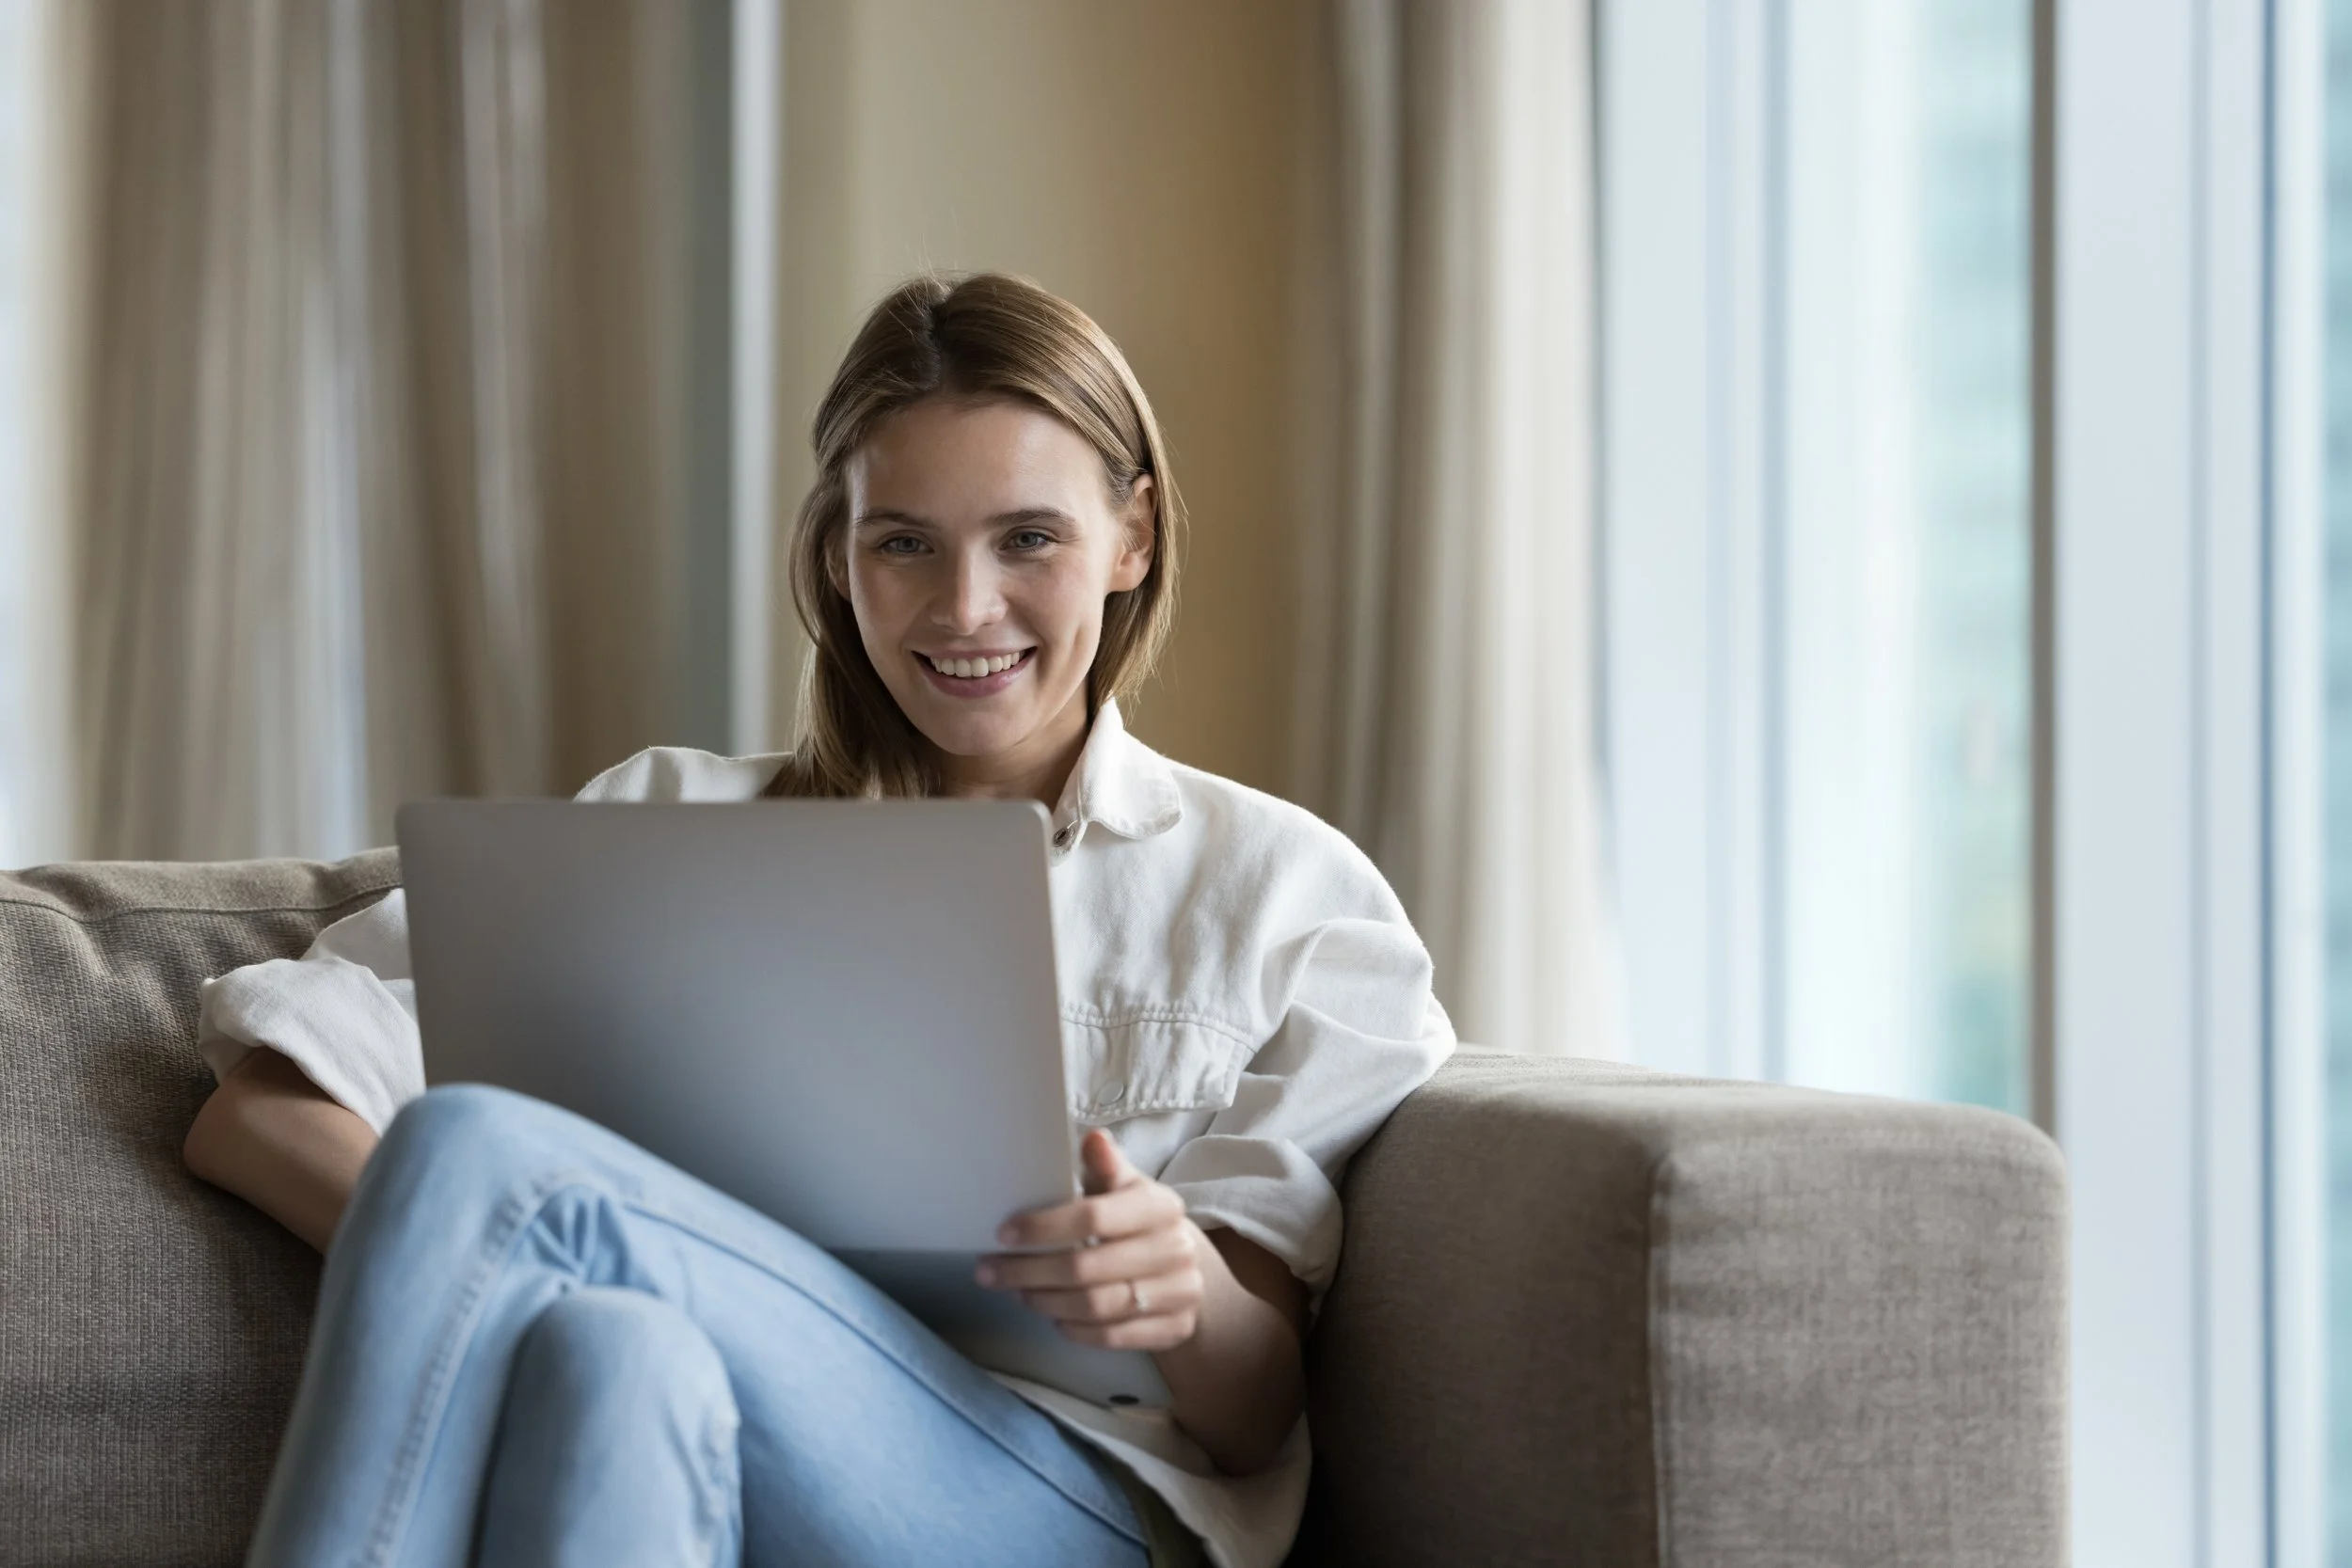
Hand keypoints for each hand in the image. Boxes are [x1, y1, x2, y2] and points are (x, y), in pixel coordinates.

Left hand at [975, 1128, 1206, 1350]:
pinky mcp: (1175, 1328)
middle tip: (991, 1272)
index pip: (1093, 1217)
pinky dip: (1074, 1329)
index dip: (1044, 1227)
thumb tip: (1093, 1139)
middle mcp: (1176, 1249)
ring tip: (1018, 1292)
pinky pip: (1112, 1337)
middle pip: (1087, 1268)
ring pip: (1096, 1306)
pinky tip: (1053, 1316)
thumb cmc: (1137, 1221)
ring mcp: (1180, 1292)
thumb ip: (1105, 1166)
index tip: (1003, 1234)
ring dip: (1046, 1302)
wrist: (1184, 1266)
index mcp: (1160, 1206)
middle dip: (1029, 1272)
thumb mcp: (1124, 1187)